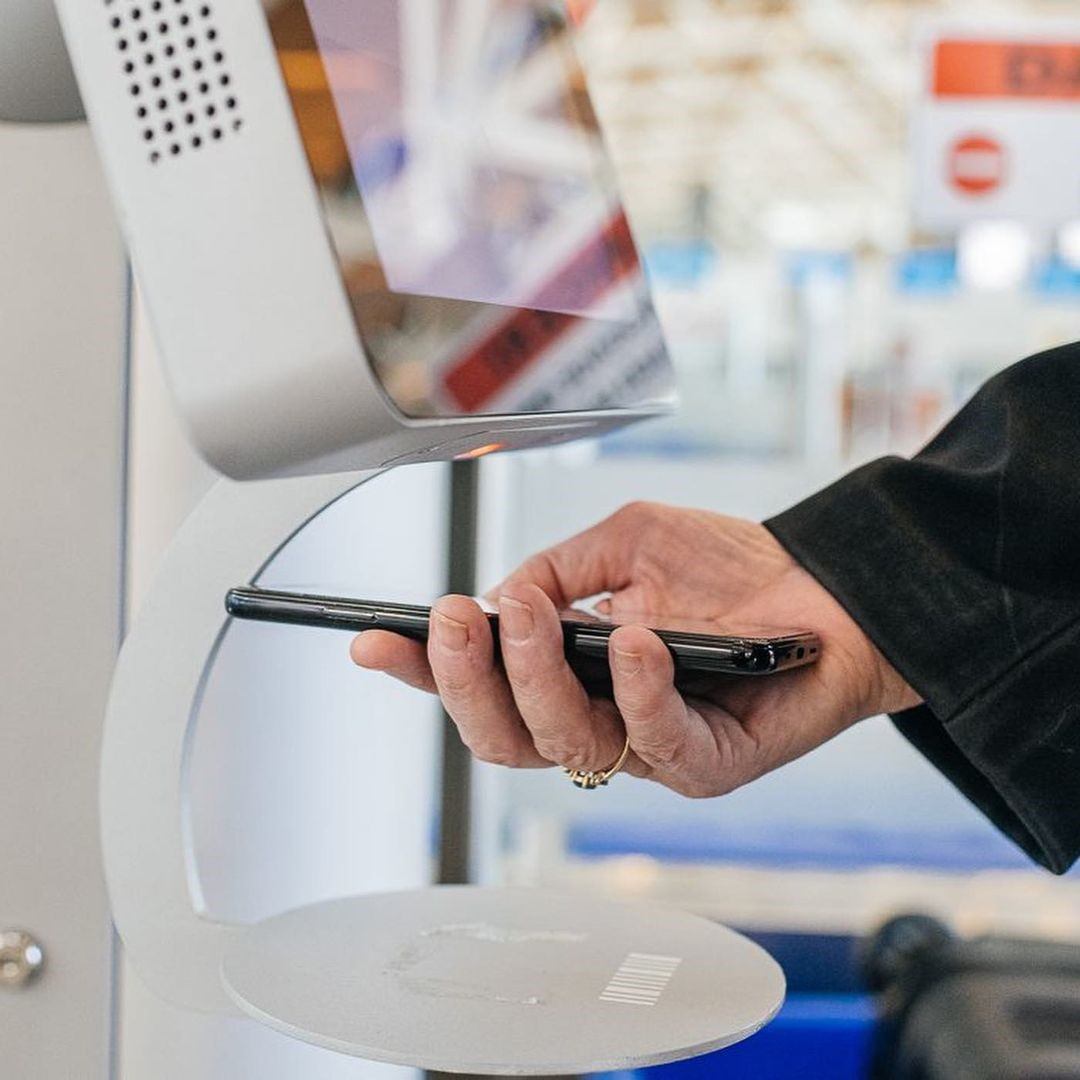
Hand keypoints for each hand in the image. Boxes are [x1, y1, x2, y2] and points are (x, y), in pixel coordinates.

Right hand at [351, 502, 920, 797]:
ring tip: (528, 614)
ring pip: (561, 746)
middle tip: (455, 619)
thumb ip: (558, 569)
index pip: (482, 686)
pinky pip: (655, 743)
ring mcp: (647, 749)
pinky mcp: (707, 763)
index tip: (373, 641)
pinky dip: (635, 691)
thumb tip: (502, 596)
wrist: (829, 587)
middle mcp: (597, 719)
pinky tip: (632, 640)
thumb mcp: (625, 543)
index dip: (423, 672)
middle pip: (502, 736)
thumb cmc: (730, 568)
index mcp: (569, 675)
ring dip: (533, 677)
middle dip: (464, 680)